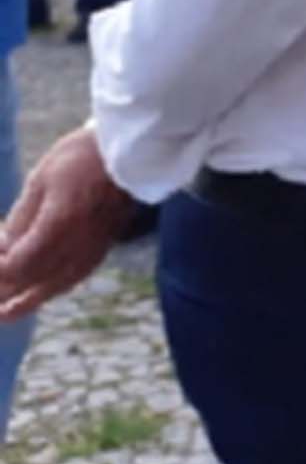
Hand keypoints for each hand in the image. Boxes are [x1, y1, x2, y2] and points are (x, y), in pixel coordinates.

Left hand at [0, 126, 137, 319]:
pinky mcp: (105, 246)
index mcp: (58, 225)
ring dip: (27, 300)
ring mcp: (94, 247)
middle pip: (32, 281)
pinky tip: (42, 292)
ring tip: (5, 313)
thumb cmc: (83, 156)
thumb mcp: (42, 180)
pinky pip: (74, 277)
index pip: (15, 265)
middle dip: (4, 291)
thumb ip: (21, 218)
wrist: (135, 150)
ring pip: (55, 285)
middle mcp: (78, 243)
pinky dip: (52, 289)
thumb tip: (3, 248)